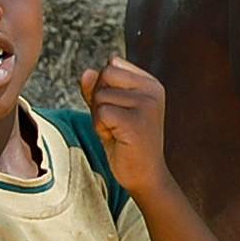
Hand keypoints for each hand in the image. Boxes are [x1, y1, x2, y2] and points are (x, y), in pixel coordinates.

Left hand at [80, 56, 173, 198]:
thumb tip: (87, 72)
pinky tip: (116, 138)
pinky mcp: (136, 122)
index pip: (112, 65)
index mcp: (150, 83)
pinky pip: (101, 112)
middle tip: (116, 123)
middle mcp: (152, 90)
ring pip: (100, 96)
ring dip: (99, 117)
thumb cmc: (126, 142)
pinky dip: (101, 127)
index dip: (105, 88)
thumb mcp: (110, 110)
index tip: (120, 111)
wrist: (145, 175)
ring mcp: (146, 105)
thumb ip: (98, 89)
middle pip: (105, 75)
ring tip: (118, 132)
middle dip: (100, 100)